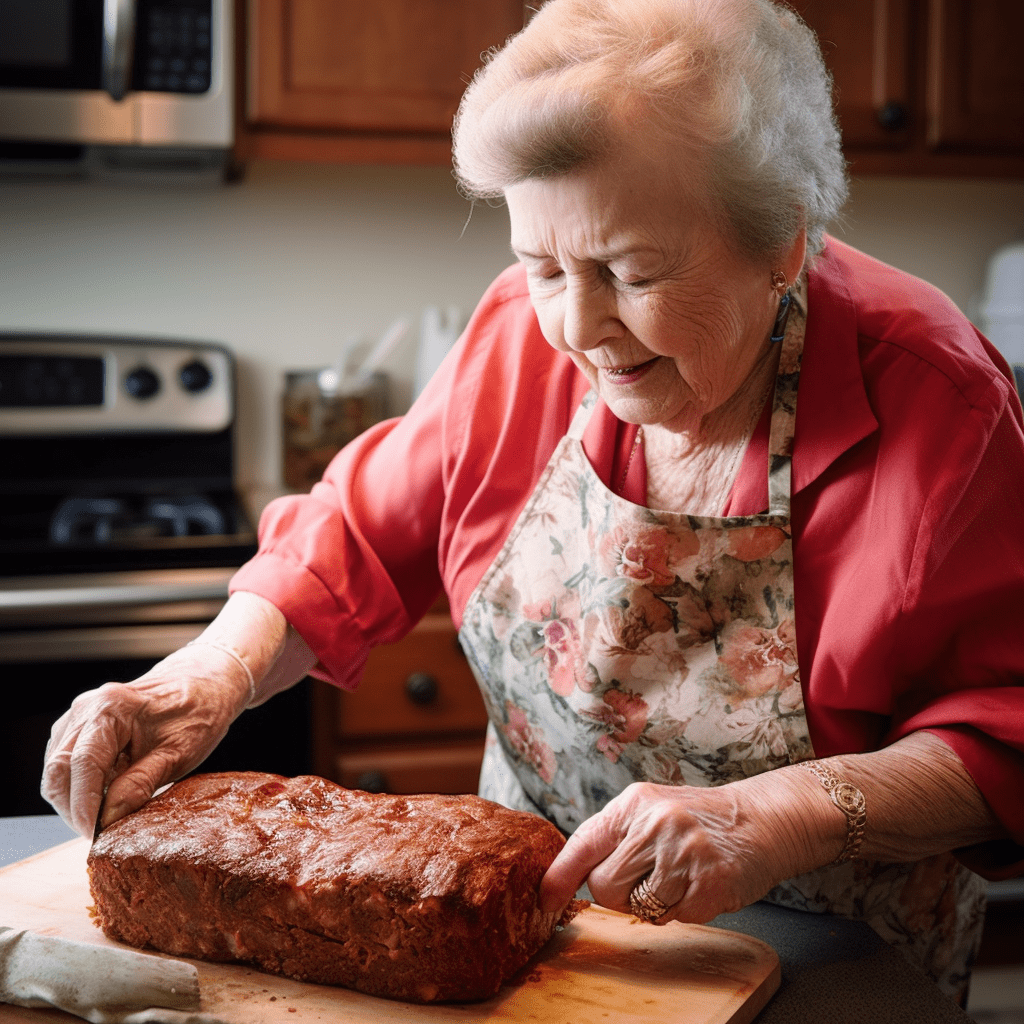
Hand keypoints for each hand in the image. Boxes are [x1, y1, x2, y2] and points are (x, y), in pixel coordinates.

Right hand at [41, 644, 253, 837]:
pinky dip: (78, 786)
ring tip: (105, 817)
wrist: (203, 685)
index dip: (84, 804)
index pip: (83, 763)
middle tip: (100, 835)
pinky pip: (65, 764)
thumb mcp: (178, 753)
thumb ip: (141, 783)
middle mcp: (86, 708)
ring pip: (57, 769)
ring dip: (74, 799)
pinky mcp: (78, 728)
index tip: (94, 835)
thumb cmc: (197, 713)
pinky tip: (104, 797)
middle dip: (75, 808)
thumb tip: (108, 818)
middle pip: (60, 768)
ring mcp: (78, 716)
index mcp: (111, 707)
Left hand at [539, 773, 839, 923]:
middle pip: (605, 886)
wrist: (762, 818)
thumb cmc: (699, 819)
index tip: (543, 899)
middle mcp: (655, 822)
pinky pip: (677, 917)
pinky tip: (701, 884)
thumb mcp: (652, 809)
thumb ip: (615, 835)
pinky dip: (686, 910)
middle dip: (621, 894)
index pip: (583, 841)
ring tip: (679, 877)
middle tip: (650, 877)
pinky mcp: (709, 882)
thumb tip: (569, 874)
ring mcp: (683, 852)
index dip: (558, 876)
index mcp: (634, 803)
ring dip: (655, 904)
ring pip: (638, 907)